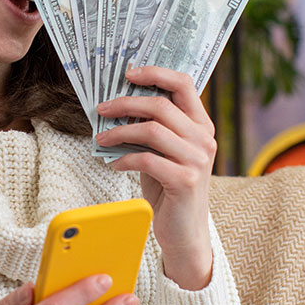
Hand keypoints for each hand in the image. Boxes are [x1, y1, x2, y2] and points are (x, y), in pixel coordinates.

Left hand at [93, 66, 214, 289]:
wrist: (184, 232)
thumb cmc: (169, 188)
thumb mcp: (162, 152)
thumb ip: (152, 128)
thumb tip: (117, 105)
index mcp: (201, 125)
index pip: (184, 84)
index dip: (156, 73)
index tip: (129, 73)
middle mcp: (204, 139)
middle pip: (161, 105)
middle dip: (125, 103)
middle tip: (101, 109)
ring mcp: (197, 160)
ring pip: (152, 130)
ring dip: (120, 132)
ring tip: (101, 139)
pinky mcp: (185, 180)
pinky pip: (146, 159)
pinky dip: (124, 159)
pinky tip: (114, 165)